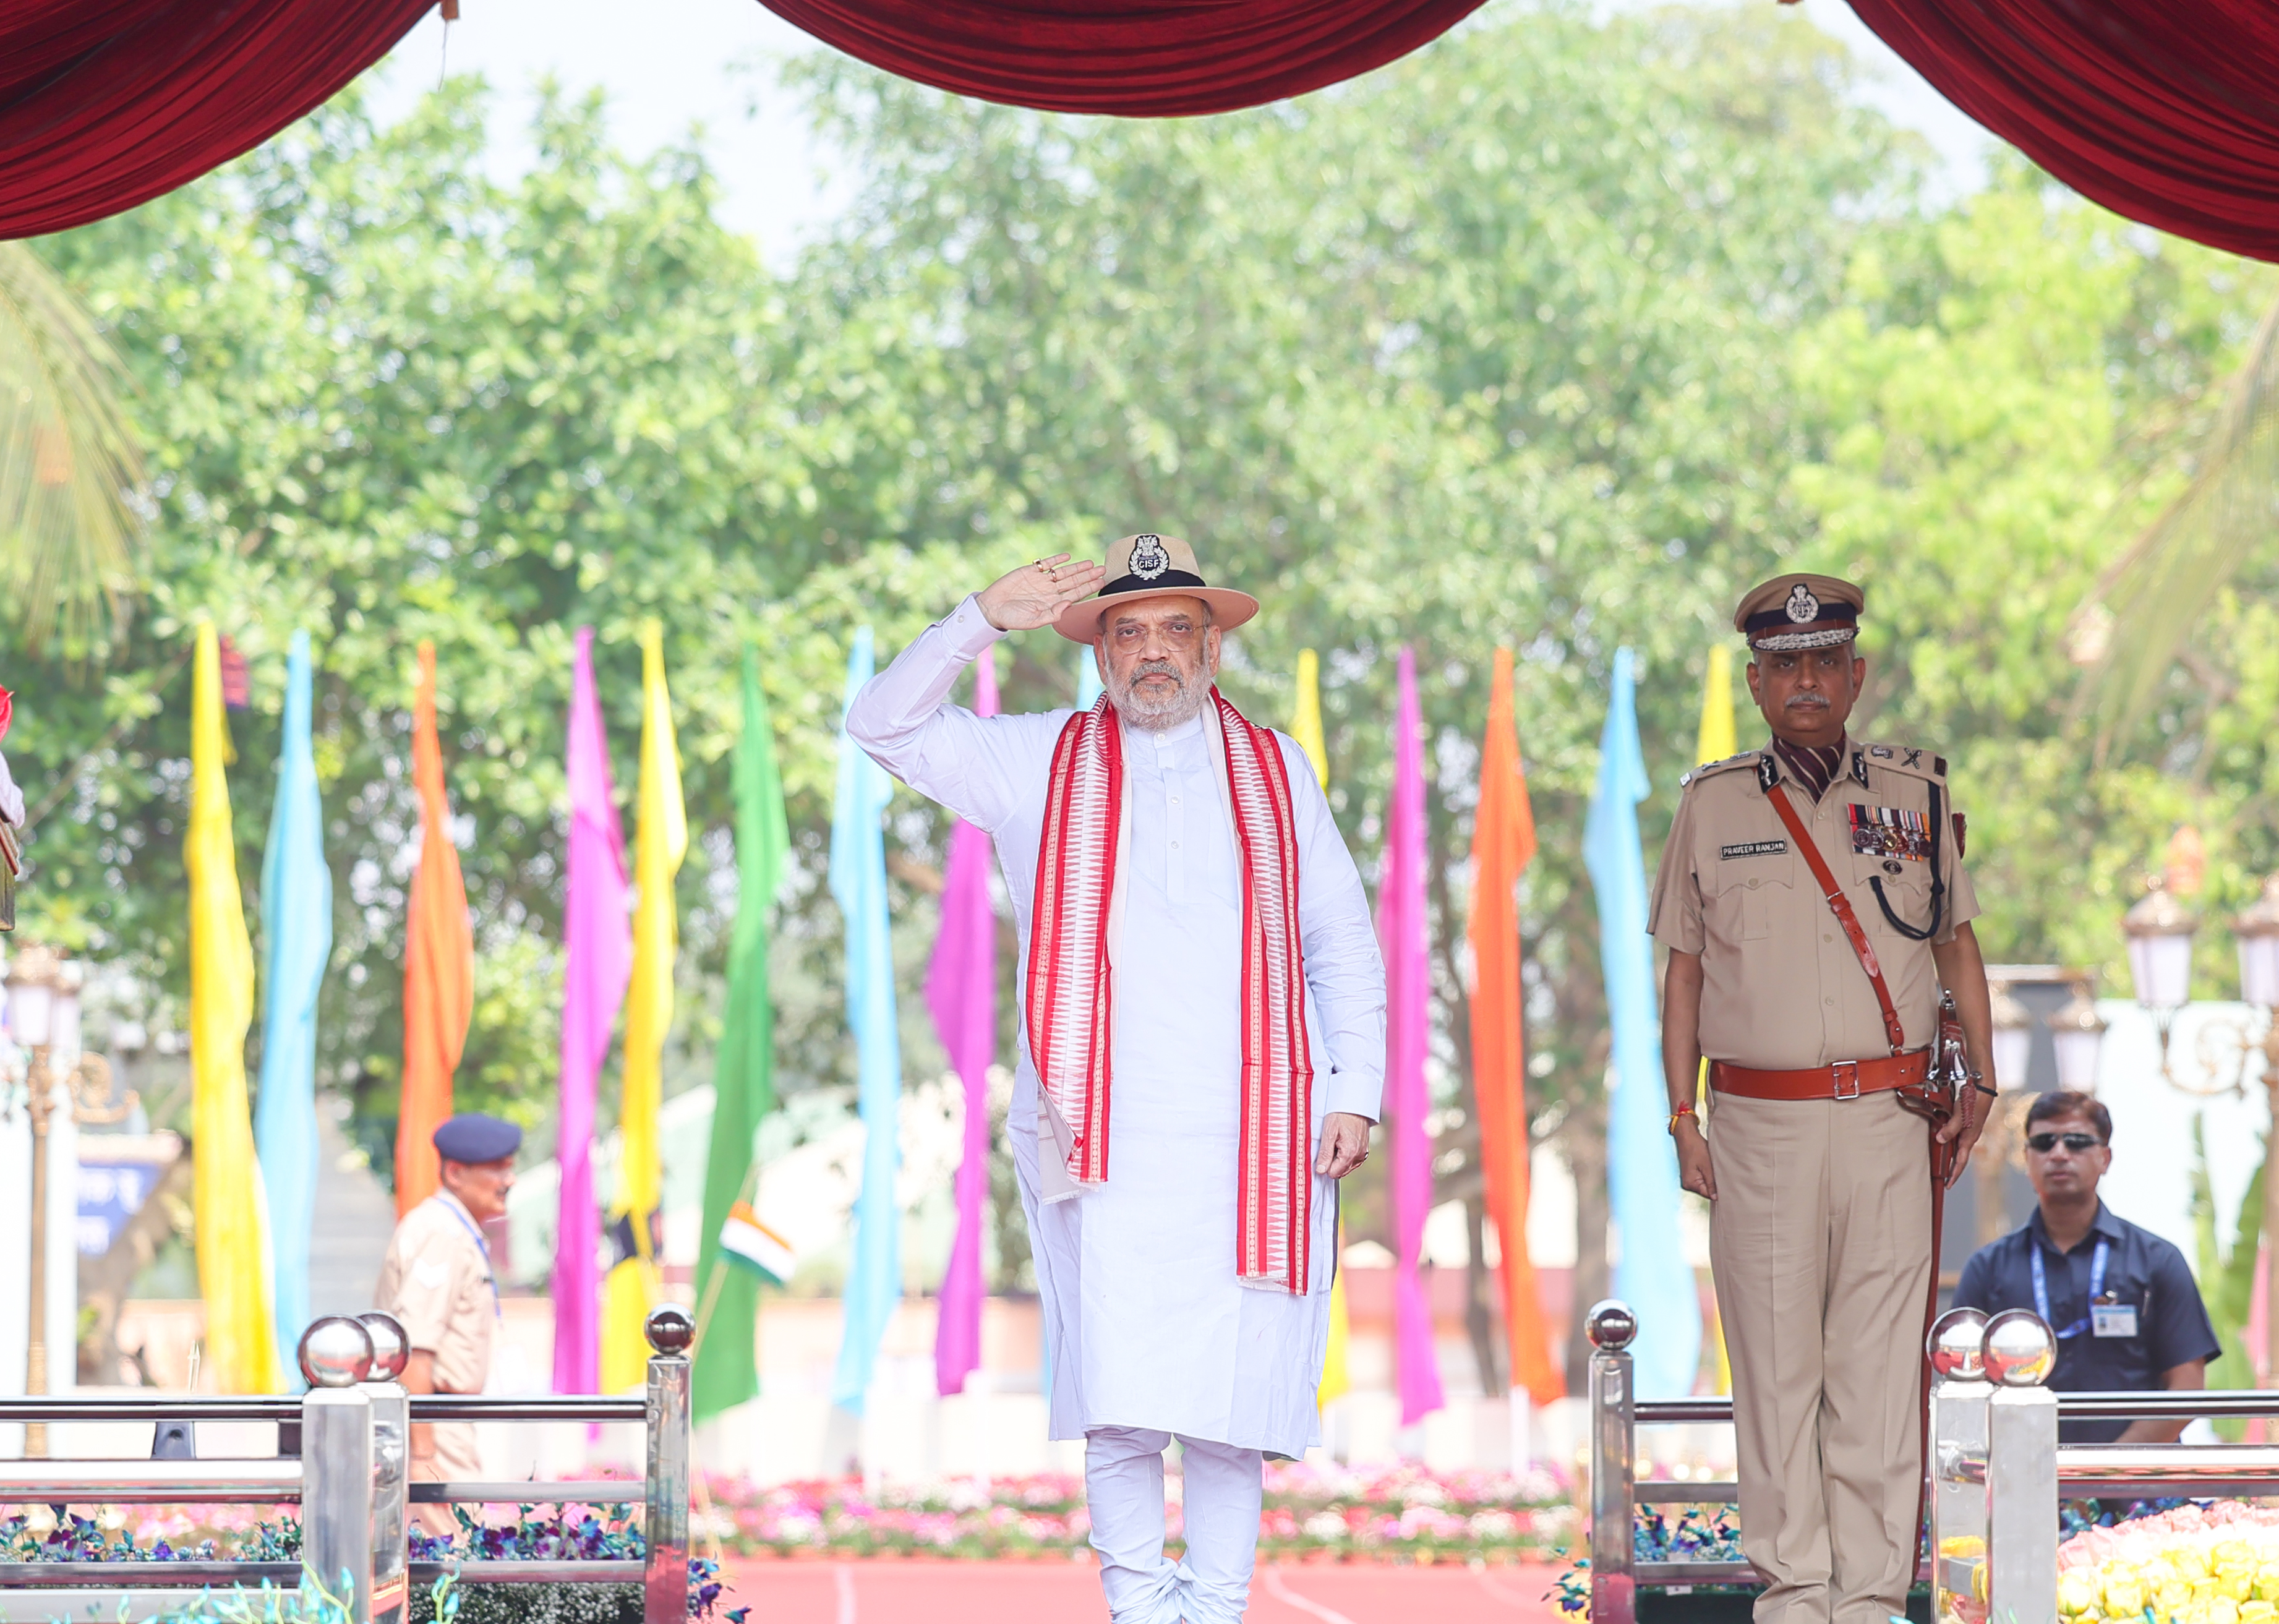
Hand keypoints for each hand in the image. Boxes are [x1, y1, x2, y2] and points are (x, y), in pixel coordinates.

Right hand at [976, 554, 1107, 630]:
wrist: (992, 608)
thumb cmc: (1013, 618)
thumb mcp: (1033, 620)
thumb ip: (1052, 614)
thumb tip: (1069, 604)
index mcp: (1052, 603)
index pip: (1075, 594)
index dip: (1089, 588)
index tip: (1102, 583)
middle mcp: (1049, 591)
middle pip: (1073, 581)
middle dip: (1088, 576)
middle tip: (1103, 569)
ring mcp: (1040, 580)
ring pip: (1063, 572)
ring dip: (1077, 567)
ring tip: (1091, 563)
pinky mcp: (1030, 571)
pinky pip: (1046, 564)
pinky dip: (1056, 560)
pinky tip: (1067, 557)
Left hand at [1315, 1112, 1371, 1178]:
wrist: (1355, 1105)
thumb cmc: (1341, 1115)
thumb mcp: (1328, 1132)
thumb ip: (1325, 1153)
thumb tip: (1320, 1170)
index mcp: (1350, 1153)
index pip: (1333, 1173)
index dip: (1325, 1164)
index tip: (1325, 1151)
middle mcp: (1359, 1156)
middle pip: (1340, 1172)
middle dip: (1332, 1162)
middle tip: (1331, 1144)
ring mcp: (1363, 1154)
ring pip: (1346, 1168)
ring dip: (1339, 1159)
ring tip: (1337, 1142)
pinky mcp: (1364, 1151)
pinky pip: (1352, 1161)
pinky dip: (1345, 1156)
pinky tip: (1343, 1143)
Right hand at [1675, 1116, 1715, 1200]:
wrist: (1687, 1135)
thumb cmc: (1696, 1148)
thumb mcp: (1707, 1166)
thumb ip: (1711, 1183)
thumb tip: (1716, 1197)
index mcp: (1690, 1183)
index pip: (1708, 1194)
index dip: (1718, 1192)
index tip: (1727, 1187)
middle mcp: (1687, 1184)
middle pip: (1706, 1191)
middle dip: (1715, 1185)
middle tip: (1722, 1175)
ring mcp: (1688, 1179)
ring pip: (1705, 1185)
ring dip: (1711, 1179)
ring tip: (1715, 1169)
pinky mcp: (1690, 1174)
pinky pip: (1702, 1179)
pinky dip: (1708, 1175)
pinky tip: (1711, 1168)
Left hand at [1939, 1091, 1987, 1187]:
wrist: (1982, 1088)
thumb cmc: (1973, 1101)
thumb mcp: (1960, 1116)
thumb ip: (1950, 1129)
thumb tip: (1940, 1140)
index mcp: (1969, 1138)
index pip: (1961, 1161)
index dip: (1954, 1174)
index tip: (1948, 1185)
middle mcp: (1969, 1137)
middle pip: (1959, 1158)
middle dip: (1952, 1170)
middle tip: (1944, 1180)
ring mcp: (1968, 1131)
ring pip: (1957, 1148)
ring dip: (1950, 1157)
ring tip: (1942, 1166)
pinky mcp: (1965, 1123)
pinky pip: (1956, 1138)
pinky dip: (1949, 1143)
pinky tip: (1942, 1142)